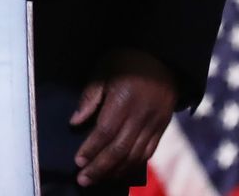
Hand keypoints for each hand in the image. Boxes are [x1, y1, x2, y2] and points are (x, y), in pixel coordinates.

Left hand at [70, 48, 176, 187]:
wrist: (164, 58)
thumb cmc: (127, 61)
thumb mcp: (104, 69)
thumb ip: (90, 96)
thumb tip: (75, 122)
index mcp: (124, 100)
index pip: (105, 132)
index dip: (91, 149)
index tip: (78, 162)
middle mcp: (141, 115)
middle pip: (119, 149)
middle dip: (100, 167)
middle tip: (83, 179)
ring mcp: (154, 123)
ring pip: (134, 155)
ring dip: (115, 171)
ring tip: (98, 179)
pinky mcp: (162, 127)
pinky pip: (148, 152)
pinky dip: (133, 165)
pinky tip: (120, 171)